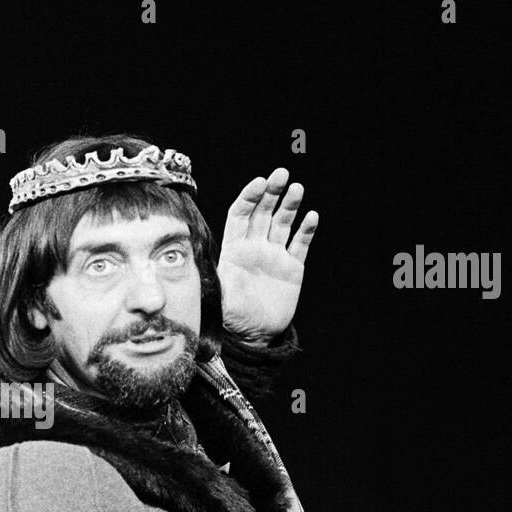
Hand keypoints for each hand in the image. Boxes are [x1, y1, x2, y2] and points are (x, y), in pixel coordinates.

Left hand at [217, 167, 317, 343]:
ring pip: (282, 223)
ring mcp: (274, 256)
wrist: (253, 337)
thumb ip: (214, 281)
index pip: (240, 215)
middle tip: (281, 174)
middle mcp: (254, 248)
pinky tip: (311, 216)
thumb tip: (200, 270)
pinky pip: (300, 244)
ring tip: (297, 189)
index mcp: (233, 249)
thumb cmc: (230, 318)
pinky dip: (306, 230)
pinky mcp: (292, 268)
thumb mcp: (219, 297)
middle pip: (262, 212)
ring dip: (290, 205)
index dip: (249, 198)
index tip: (258, 183)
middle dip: (271, 192)